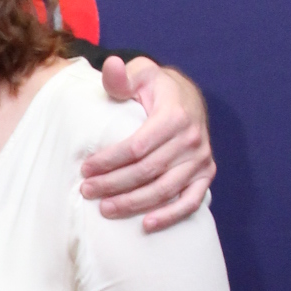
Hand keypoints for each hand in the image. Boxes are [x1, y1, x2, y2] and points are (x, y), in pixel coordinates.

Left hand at [80, 57, 215, 231]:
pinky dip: (170, 215)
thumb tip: (110, 66)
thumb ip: (122, 76)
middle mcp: (192, 138)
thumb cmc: (156, 88)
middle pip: (147, 171)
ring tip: (105, 209)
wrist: (188, 97)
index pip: (137, 147)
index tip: (85, 169)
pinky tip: (146, 225)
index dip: (109, 161)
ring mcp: (201, 159)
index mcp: (175, 115)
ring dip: (133, 203)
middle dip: (114, 184)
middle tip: (87, 191)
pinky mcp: (205, 174)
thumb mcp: (141, 74)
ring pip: (164, 189)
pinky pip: (191, 201)